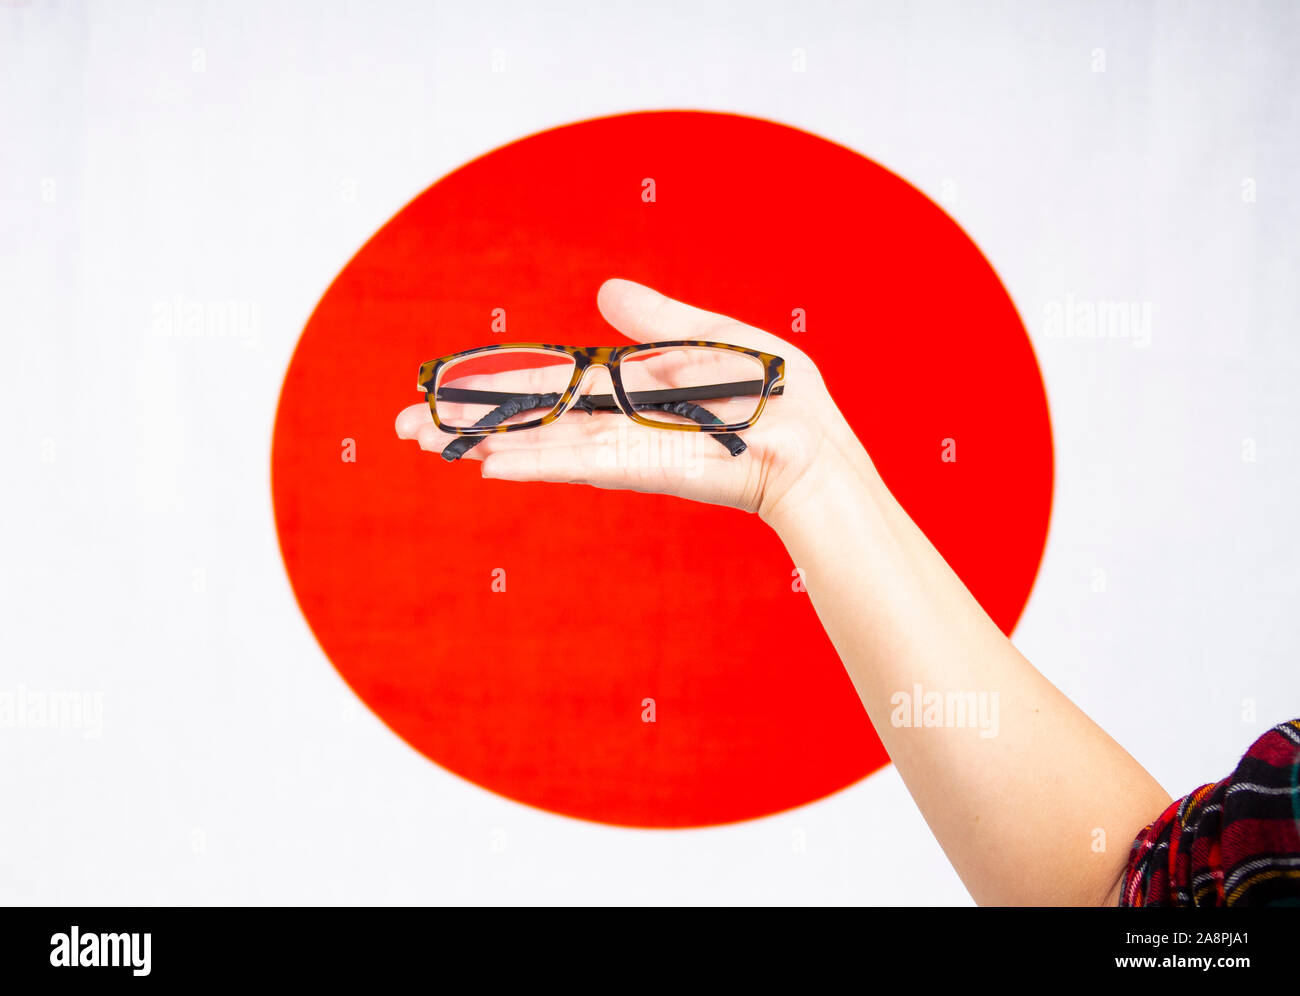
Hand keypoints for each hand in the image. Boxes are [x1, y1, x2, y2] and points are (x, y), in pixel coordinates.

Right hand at [395, 278, 866, 521]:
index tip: (444, 390)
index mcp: (627, 386)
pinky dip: (535, 464)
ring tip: (424, 443)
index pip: (547, 384)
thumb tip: (603, 294)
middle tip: (404, 428)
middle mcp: (615, 421)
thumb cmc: (776, 393)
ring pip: (539, 443)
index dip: (496, 385)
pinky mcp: (645, 467)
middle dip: (467, 422)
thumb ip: (657, 321)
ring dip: (481, 443)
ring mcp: (626, 447)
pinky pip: (580, 462)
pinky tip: (488, 466)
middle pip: (527, 418)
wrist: (814, 443)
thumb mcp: (712, 337)